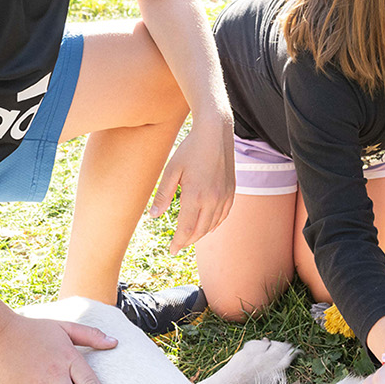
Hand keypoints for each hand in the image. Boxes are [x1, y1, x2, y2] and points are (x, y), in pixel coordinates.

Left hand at [149, 117, 234, 251]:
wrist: (215, 133)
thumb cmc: (190, 150)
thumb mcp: (171, 171)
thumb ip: (163, 195)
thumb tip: (153, 216)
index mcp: (195, 196)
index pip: (186, 229)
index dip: (178, 242)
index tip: (171, 250)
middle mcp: (212, 199)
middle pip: (200, 231)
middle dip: (188, 241)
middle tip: (178, 246)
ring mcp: (224, 196)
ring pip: (212, 225)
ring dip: (200, 234)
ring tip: (189, 237)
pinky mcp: (231, 191)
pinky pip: (224, 215)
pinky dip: (214, 224)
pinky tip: (207, 225)